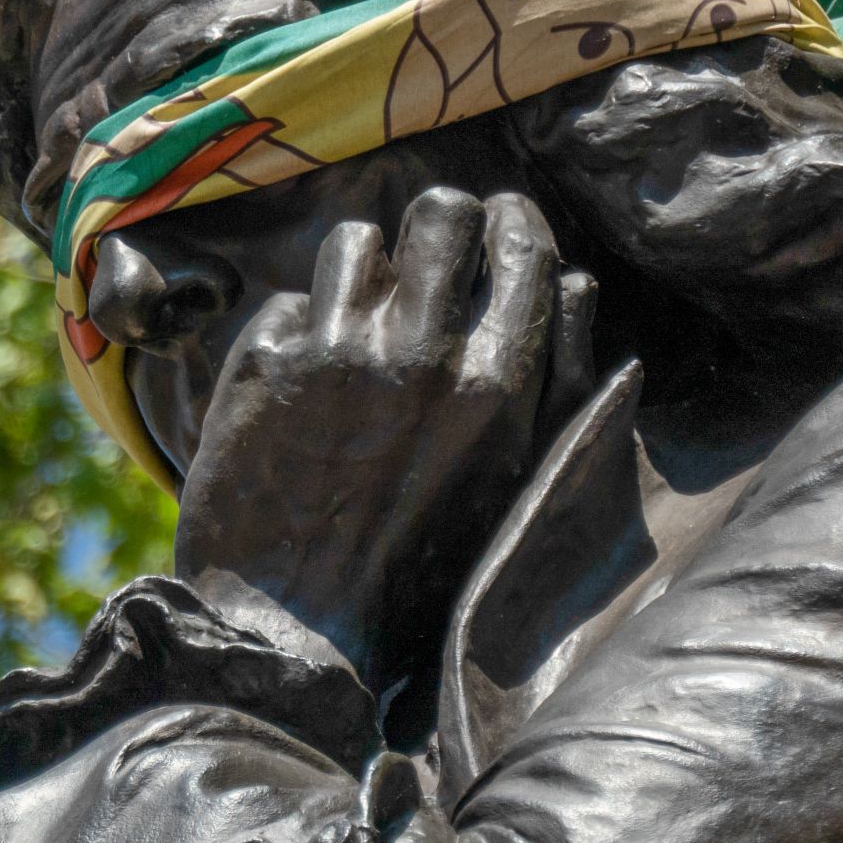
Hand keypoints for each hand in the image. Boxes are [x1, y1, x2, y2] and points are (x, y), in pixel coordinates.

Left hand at [176, 189, 596, 697]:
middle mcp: (423, 351)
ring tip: (356, 321)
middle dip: (438, 226)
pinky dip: (297, 329)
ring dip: (361, 273)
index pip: (522, 245)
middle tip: (426, 258)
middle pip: (443, 212)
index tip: (495, 230)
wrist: (297, 629)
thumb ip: (558, 384)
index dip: (509, 224)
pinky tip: (300, 382)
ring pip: (359, 240)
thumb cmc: (419, 567)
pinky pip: (290, 299)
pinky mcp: (267, 362)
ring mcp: (339, 350)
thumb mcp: (517, 484)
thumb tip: (574, 285)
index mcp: (501, 383)